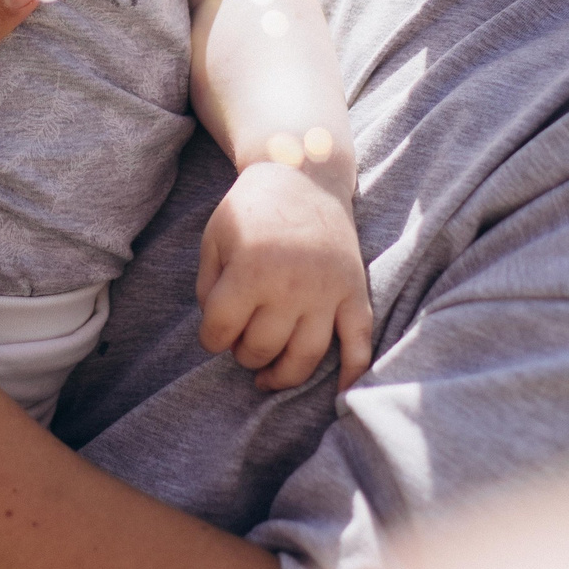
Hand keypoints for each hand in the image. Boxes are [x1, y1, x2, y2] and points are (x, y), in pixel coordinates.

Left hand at [196, 160, 374, 391]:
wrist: (304, 176)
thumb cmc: (252, 208)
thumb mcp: (214, 237)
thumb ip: (208, 285)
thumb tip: (219, 330)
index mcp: (252, 269)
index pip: (221, 329)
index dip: (209, 338)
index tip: (212, 333)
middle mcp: (292, 285)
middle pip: (261, 347)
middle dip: (243, 354)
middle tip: (241, 344)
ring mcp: (328, 292)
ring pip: (305, 357)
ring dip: (282, 375)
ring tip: (266, 376)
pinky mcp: (354, 292)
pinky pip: (360, 341)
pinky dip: (354, 372)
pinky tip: (341, 393)